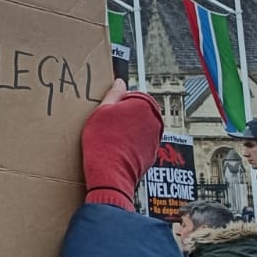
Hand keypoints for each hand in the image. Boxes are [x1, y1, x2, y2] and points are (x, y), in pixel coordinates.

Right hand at [81, 79, 162, 210]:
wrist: (111, 174)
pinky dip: (130, 145)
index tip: (105, 112)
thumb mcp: (101, 111)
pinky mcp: (152, 154)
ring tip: (110, 139)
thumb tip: (120, 82)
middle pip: (136, 112)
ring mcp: (156, 138)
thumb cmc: (103, 141)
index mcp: (145, 105)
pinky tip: (115, 150)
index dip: (115, 103)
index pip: (130, 95)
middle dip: (123, 116)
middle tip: (106, 125)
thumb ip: (113, 94)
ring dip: (126, 131)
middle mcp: (155, 120)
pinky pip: (140, 144)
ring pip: (138, 128)